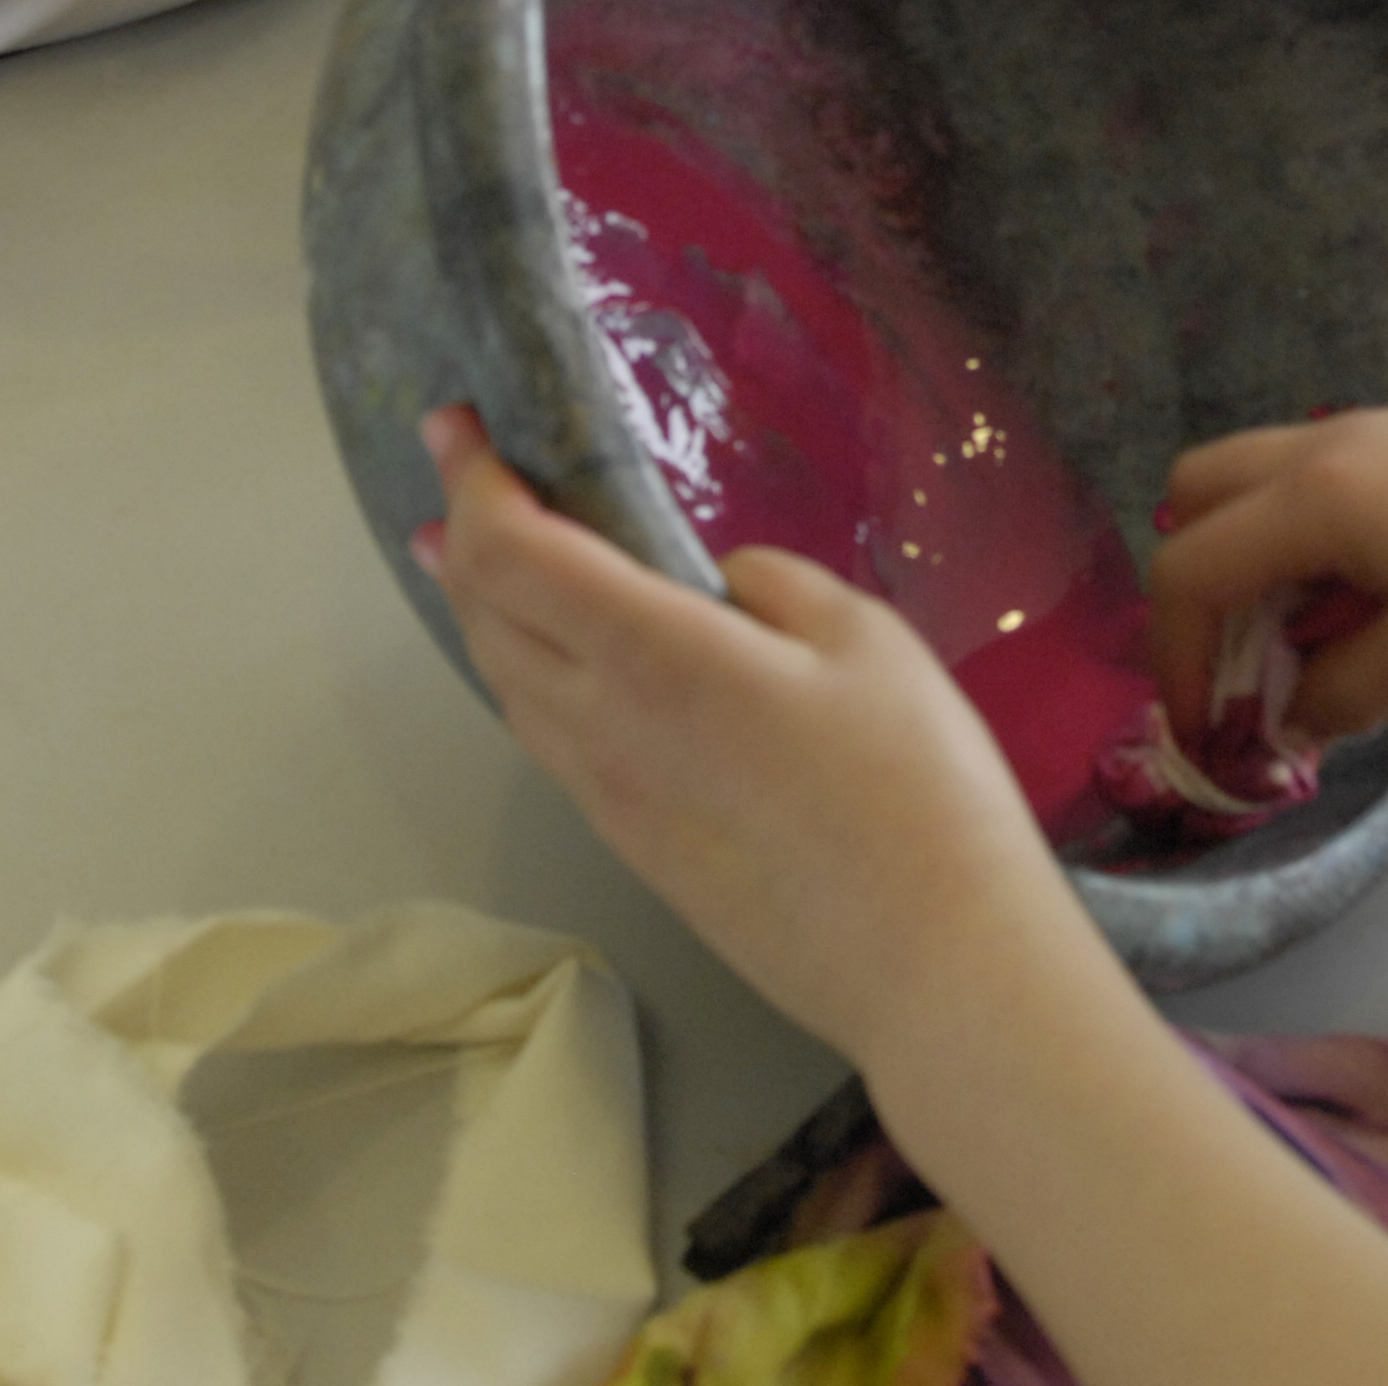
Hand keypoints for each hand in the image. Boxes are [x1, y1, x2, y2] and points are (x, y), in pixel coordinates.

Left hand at [415, 407, 1093, 1065]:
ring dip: (480, 611)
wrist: (927, 965)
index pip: (512, 553)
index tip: (460, 423)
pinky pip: (546, 738)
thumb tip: (720, 582)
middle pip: (487, 618)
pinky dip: (522, 674)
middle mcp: (603, 727)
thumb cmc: (914, 789)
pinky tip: (551, 663)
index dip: (473, 481)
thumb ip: (775, 587)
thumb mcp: (865, 640)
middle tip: (460, 476)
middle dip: (460, 535)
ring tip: (470, 559)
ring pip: (506, 686)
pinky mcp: (633, 848)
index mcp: (652, 656)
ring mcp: (609, 798)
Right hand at [1146, 400, 1387, 741]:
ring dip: (1256, 561)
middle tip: (1244, 666)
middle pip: (1197, 495)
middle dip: (1198, 587)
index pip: (1190, 568)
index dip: (1176, 657)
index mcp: (1318, 496)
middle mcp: (1325, 443)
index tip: (1207, 728)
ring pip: (1258, 482)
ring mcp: (1372, 428)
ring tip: (1312, 643)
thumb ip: (1338, 694)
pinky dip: (1307, 538)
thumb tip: (1285, 718)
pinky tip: (1371, 600)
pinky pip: (1318, 478)